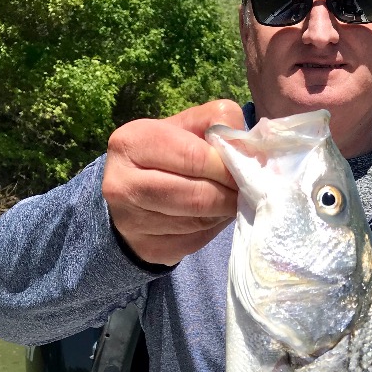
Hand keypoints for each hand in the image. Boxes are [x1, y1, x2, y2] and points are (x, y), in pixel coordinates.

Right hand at [102, 100, 243, 266]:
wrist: (131, 195)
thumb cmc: (166, 155)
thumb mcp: (186, 127)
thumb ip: (217, 123)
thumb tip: (248, 148)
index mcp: (131, 143)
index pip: (194, 156)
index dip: (226, 165)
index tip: (245, 168)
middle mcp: (123, 184)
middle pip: (198, 195)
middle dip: (230, 193)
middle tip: (245, 189)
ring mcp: (132, 221)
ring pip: (199, 221)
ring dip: (224, 211)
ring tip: (230, 200)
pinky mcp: (148, 248)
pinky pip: (196, 240)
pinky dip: (213, 228)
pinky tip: (213, 216)